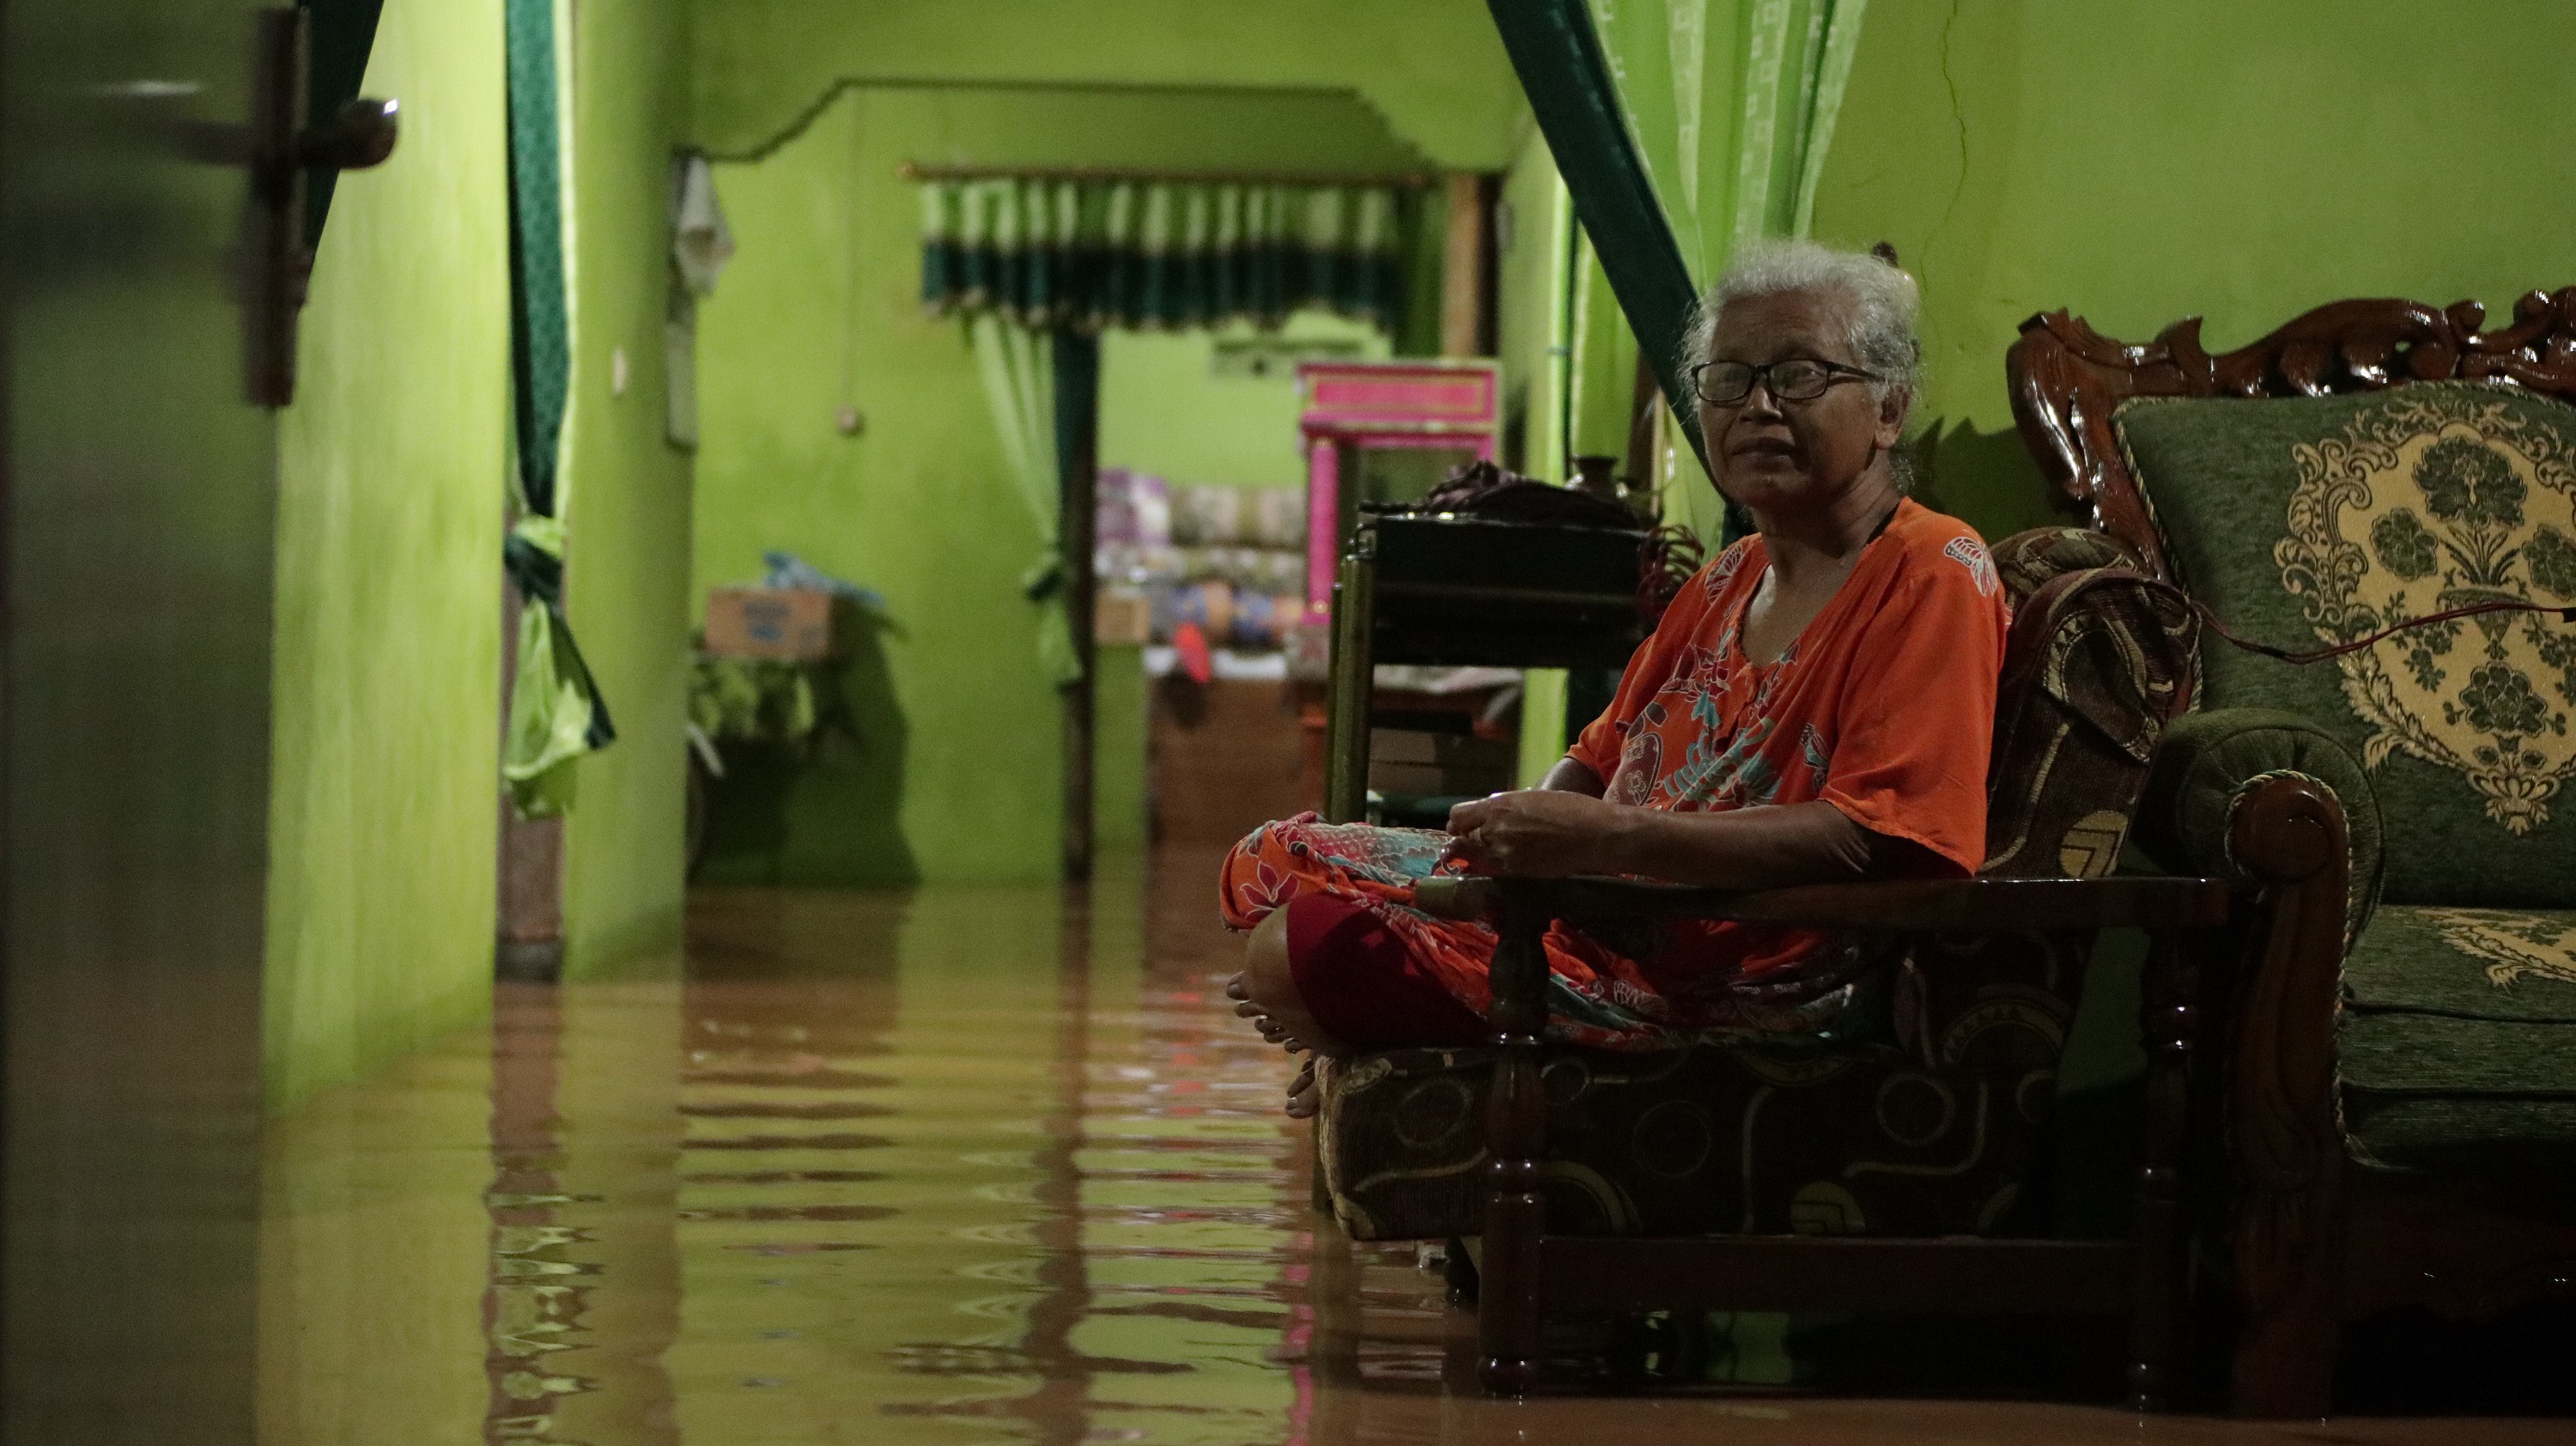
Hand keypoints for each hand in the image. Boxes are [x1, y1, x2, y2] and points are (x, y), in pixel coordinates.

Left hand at [1442, 789, 1629, 876]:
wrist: (1595, 835)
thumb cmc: (1572, 809)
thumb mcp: (1533, 798)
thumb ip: (1506, 807)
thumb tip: (1492, 815)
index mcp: (1498, 806)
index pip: (1457, 816)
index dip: (1458, 823)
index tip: (1462, 827)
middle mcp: (1495, 829)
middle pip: (1463, 839)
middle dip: (1469, 841)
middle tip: (1478, 843)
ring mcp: (1504, 854)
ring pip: (1477, 858)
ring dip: (1483, 856)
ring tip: (1500, 852)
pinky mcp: (1516, 873)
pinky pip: (1495, 870)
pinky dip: (1498, 867)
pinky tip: (1514, 861)